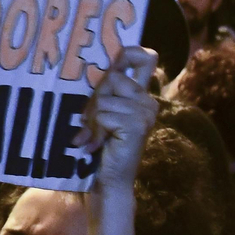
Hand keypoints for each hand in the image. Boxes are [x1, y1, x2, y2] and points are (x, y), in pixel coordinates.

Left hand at [73, 45, 159, 190]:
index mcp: (140, 95)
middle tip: (90, 122)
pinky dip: (95, 130)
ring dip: (92, 119)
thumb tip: (86, 65)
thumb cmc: (99, 148)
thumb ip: (102, 92)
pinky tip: (97, 145)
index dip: (129, 51)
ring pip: (105, 97)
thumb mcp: (100, 113)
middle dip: (95, 98)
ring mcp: (145, 112)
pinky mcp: (137, 124)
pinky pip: (105, 113)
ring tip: (94, 137)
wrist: (107, 182)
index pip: (144, 57)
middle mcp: (147, 101)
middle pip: (112, 76)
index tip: (114, 60)